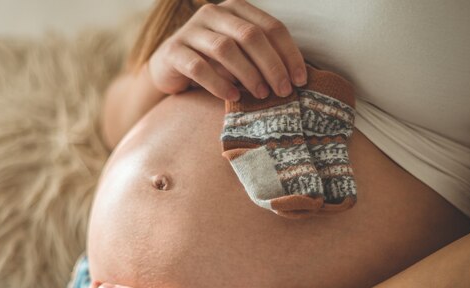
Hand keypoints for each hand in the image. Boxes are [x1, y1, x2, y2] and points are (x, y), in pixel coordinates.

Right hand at [148, 0, 306, 100]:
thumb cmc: (213, 64)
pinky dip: (219, 84)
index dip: (289, 53)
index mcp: (236, 9)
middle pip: (250, 35)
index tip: (301, 80)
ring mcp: (191, 30)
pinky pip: (199, 67)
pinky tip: (232, 97)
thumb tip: (295, 79)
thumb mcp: (241, 56)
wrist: (168, 70)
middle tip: (284, 91)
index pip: (271, 27)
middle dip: (272, 65)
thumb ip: (262, 58)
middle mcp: (213, 13)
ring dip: (248, 74)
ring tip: (261, 95)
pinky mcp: (173, 51)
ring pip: (225, 48)